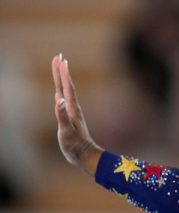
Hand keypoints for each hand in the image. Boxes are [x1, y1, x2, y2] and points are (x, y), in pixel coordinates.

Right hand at [52, 54, 102, 174]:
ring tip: (59, 68)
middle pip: (66, 86)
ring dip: (62, 79)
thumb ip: (62, 116)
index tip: (61, 60)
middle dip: (61, 71)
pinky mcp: (70, 118)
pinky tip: (59, 92)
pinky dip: (61, 92)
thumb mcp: (66, 131)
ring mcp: (72, 112)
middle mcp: (73, 108)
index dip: (63, 74)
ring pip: (65, 91)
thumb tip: (59, 101)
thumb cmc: (74, 145)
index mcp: (72, 109)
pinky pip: (64, 101)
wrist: (85, 155)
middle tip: (58, 57)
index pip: (67, 88)